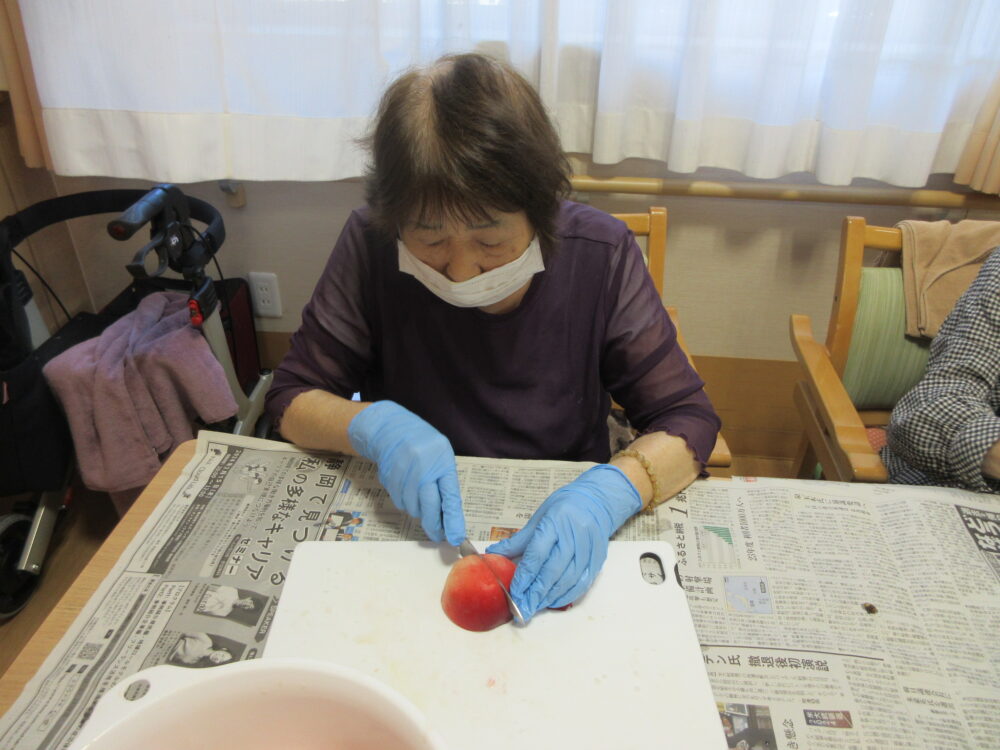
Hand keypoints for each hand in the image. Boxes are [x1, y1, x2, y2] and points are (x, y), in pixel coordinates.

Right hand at [348, 401, 464, 543]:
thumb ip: (444, 483)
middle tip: (437, 534)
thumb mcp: (441, 457)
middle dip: (433, 524)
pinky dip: (404, 502)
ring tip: (419, 497)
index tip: (456, 537)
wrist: (391, 429)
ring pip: (412, 506)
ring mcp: (403, 469)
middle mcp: (423, 464)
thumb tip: (448, 518)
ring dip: (417, 510)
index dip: (452, 519)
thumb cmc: (423, 445)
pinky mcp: (388, 475)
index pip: (449, 495)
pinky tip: (406, 489)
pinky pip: (398, 501)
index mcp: (442, 458)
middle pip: (429, 504)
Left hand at [486, 464, 640, 620]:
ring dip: (550, 597)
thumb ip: (518, 540)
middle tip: (523, 610)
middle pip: (553, 570)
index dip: (524, 578)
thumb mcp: (538, 518)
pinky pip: (583, 582)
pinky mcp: (598, 558)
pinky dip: (568, 595)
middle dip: (536, 593)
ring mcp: (588, 548)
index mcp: (554, 522)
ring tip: (535, 607)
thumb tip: (494, 554)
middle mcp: (573, 535)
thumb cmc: (564, 507)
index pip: (537, 555)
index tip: (514, 594)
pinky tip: (555, 601)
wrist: (595, 500)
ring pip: (568, 579)